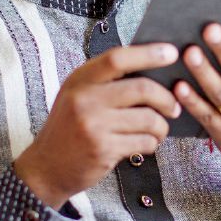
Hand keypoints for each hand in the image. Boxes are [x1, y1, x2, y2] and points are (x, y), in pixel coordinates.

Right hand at [14, 43, 181, 208]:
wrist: (46, 168)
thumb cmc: (69, 128)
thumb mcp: (77, 96)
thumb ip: (105, 82)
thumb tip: (152, 70)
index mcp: (80, 80)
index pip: (118, 58)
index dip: (148, 53)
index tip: (171, 53)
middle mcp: (84, 99)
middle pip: (142, 88)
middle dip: (166, 98)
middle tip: (174, 106)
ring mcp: (94, 125)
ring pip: (148, 118)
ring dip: (162, 126)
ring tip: (159, 130)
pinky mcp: (103, 149)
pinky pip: (144, 141)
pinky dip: (152, 143)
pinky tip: (145, 143)